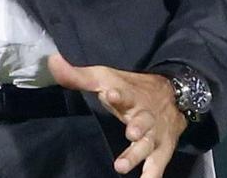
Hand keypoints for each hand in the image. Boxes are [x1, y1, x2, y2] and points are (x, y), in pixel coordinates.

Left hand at [49, 53, 186, 175]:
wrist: (174, 94)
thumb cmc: (131, 88)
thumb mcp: (106, 79)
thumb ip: (79, 76)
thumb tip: (52, 61)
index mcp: (130, 97)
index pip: (124, 93)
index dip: (118, 95)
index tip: (110, 94)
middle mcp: (145, 116)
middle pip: (142, 121)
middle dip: (137, 127)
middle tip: (131, 133)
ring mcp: (154, 134)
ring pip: (147, 145)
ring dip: (136, 155)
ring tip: (121, 166)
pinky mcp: (162, 150)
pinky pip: (157, 166)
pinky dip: (152, 176)